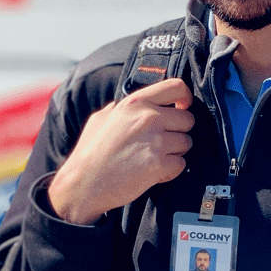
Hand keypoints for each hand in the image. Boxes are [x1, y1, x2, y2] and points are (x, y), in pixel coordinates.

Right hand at [48, 79, 194, 223]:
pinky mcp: (159, 165)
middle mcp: (149, 118)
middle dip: (178, 131)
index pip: (176, 86)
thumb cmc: (89, 152)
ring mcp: (155, 142)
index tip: (182, 107)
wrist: (82, 184)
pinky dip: (170, 171)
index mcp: (135, 103)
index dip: (185, 97)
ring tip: (153, 158)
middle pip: (188, 119)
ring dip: (174, 152)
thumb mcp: (101, 119)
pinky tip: (152, 173)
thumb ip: (122, 108)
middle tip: (161, 142)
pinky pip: (180, 164)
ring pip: (186, 143)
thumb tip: (137, 104)